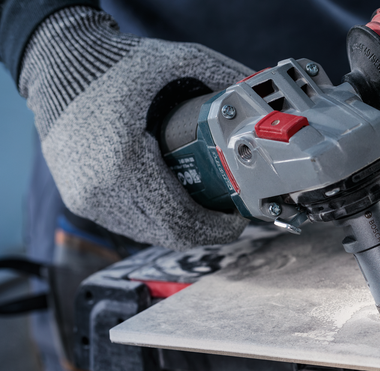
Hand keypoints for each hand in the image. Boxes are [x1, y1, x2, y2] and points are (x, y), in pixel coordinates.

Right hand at [19, 7, 254, 250]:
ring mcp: (87, 199)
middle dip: (206, 231)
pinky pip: (128, 224)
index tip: (238, 219)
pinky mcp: (80, 200)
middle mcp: (100, 191)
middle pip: (168, 233)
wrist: (55, 64)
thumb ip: (217, 74)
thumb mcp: (171, 60)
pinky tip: (178, 208)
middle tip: (230, 219)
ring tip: (209, 213)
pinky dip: (157, 221)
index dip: (215, 227)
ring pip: (147, 233)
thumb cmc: (111, 65)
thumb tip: (257, 94)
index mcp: (123, 163)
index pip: (180, 219)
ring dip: (182, 229)